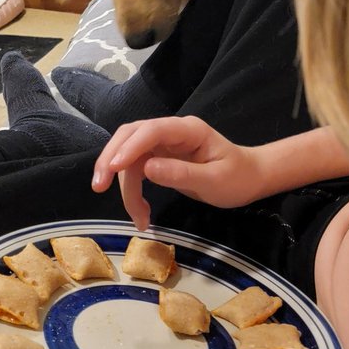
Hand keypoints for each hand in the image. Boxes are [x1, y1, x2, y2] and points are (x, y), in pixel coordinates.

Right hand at [91, 115, 263, 229]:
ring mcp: (163, 144)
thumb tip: (148, 169)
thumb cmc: (237, 178)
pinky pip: (136, 169)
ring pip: (129, 156)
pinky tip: (141, 213)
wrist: (249, 179)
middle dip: (111, 158)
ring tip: (137, 218)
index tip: (113, 168)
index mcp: (188, 130)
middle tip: (99, 185)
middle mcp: (171, 132)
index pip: (151, 131)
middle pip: (130, 135)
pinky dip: (133, 191)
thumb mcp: (214, 181)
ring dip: (124, 185)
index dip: (129, 147)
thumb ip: (182, 174)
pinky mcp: (159, 157)